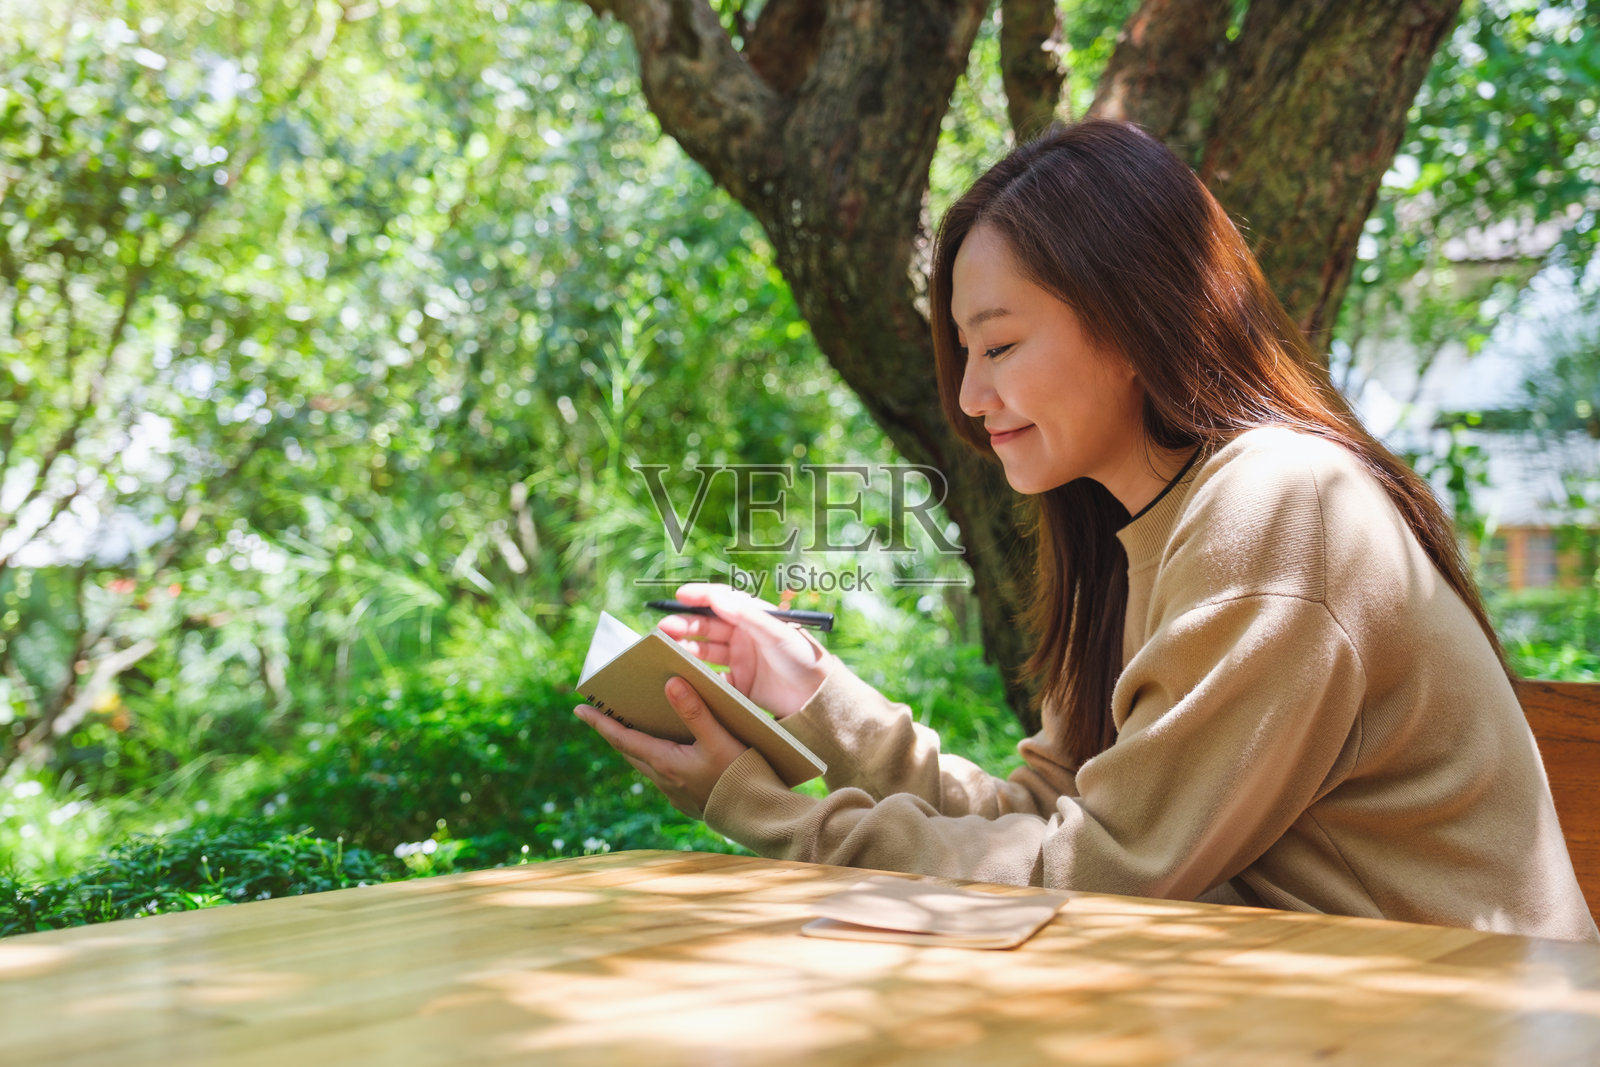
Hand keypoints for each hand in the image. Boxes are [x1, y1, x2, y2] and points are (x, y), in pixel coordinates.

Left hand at [574, 676, 747, 818]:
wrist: (759, 817)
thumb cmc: (740, 776)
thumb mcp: (719, 739)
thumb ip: (695, 711)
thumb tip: (670, 683)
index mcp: (665, 763)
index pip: (623, 739)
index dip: (600, 723)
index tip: (579, 709)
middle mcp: (664, 780)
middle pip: (630, 751)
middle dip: (615, 731)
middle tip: (602, 713)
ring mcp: (675, 793)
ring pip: (646, 764)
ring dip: (637, 745)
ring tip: (634, 726)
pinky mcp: (688, 801)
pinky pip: (663, 775)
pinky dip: (657, 758)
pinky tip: (670, 750)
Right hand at [656, 583, 832, 718]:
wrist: (817, 698)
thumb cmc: (803, 657)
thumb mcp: (776, 633)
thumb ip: (747, 615)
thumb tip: (717, 596)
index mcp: (753, 617)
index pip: (721, 600)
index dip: (700, 595)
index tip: (679, 595)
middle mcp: (743, 635)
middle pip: (707, 626)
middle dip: (685, 625)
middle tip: (664, 628)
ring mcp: (738, 659)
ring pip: (705, 650)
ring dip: (686, 648)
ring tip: (667, 649)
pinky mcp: (737, 684)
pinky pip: (711, 677)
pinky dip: (696, 675)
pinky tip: (682, 675)